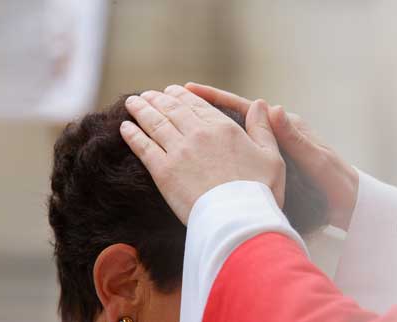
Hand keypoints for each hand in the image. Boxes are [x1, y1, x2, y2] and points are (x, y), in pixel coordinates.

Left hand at [120, 85, 284, 223]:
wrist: (237, 219)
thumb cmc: (259, 192)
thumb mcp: (272, 156)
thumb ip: (263, 128)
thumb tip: (261, 103)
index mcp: (224, 128)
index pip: (198, 104)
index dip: (182, 95)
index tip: (172, 91)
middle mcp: (198, 134)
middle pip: (172, 109)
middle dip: (157, 99)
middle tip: (146, 95)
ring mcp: (178, 151)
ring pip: (155, 123)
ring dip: (141, 110)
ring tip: (132, 103)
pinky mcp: (163, 171)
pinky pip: (143, 147)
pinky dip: (132, 134)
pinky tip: (124, 127)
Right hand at [185, 82, 358, 228]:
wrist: (350, 207)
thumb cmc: (337, 183)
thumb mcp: (316, 160)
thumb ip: (294, 138)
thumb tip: (270, 108)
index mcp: (285, 128)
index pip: (245, 109)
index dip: (216, 99)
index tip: (190, 90)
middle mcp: (275, 137)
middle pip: (232, 120)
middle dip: (204, 112)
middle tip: (172, 103)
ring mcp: (271, 154)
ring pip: (232, 139)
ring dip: (207, 133)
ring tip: (177, 128)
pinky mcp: (269, 170)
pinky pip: (238, 158)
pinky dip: (218, 156)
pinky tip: (200, 160)